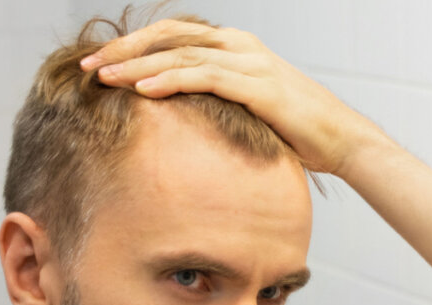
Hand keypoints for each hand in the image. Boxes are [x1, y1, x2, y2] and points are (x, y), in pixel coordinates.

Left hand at [81, 19, 383, 174]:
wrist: (343, 141)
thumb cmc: (299, 133)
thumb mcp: (252, 112)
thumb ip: (220, 105)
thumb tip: (186, 124)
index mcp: (236, 48)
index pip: (175, 37)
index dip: (135, 47)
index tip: (101, 64)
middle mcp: (241, 46)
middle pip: (170, 36)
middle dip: (126, 50)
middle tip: (88, 67)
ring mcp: (250, 62)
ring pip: (181, 53)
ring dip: (138, 65)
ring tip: (103, 78)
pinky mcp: (258, 85)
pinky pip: (205, 76)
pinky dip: (171, 80)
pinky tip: (143, 89)